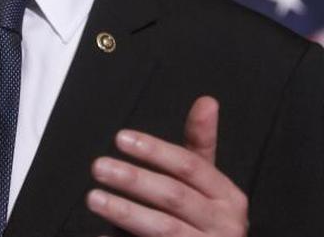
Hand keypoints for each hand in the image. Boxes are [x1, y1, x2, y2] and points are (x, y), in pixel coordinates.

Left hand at [86, 96, 246, 236]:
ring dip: (125, 211)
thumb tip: (207, 101)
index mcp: (228, 197)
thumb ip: (201, 144)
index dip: (155, 150)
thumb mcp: (208, 183)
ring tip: (95, 198)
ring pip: (163, 228)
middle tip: (100, 167)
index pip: (190, 165)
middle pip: (174, 195)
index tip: (121, 138)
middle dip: (134, 179)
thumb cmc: (206, 221)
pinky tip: (102, 234)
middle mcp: (224, 225)